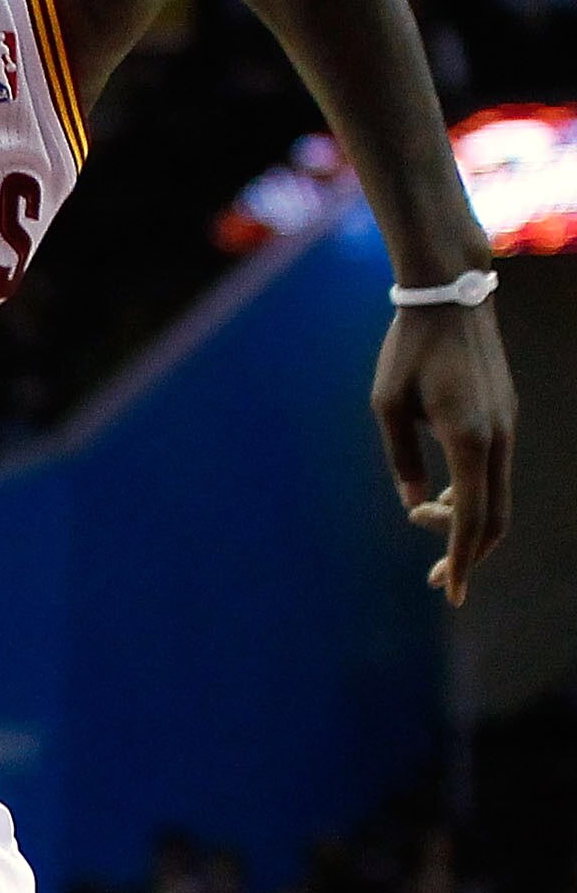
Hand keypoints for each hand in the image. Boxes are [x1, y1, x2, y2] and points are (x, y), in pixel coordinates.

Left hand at [371, 299, 514, 603]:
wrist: (450, 299)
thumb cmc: (408, 350)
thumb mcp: (387, 406)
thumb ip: (400, 458)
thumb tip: (413, 504)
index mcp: (469, 439)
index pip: (471, 517)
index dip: (460, 560)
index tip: (448, 592)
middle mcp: (497, 438)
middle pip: (494, 518)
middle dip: (467, 554)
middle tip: (433, 581)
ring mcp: (506, 428)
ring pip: (497, 497)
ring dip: (466, 522)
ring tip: (422, 522)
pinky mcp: (504, 418)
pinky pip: (493, 472)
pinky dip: (472, 496)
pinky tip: (439, 498)